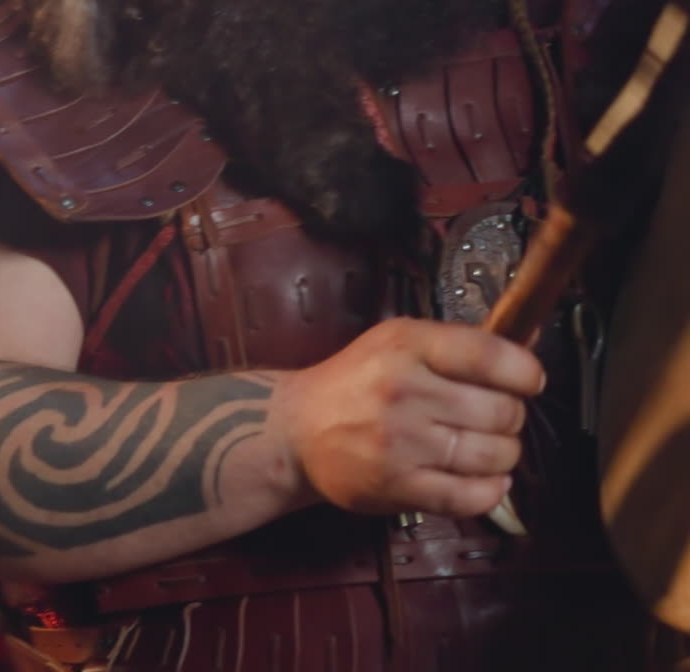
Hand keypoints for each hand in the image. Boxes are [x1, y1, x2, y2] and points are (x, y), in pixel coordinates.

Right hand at [277, 316, 543, 517]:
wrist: (299, 428)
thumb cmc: (358, 378)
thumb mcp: (402, 341)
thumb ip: (463, 342)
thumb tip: (530, 333)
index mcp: (408, 345)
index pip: (487, 355)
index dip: (525, 371)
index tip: (531, 380)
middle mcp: (405, 391)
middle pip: (498, 409)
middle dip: (512, 415)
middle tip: (500, 416)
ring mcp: (401, 443)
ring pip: (491, 455)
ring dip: (505, 454)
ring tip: (493, 447)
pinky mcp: (397, 487)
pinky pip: (468, 496)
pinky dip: (492, 491)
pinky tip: (490, 480)